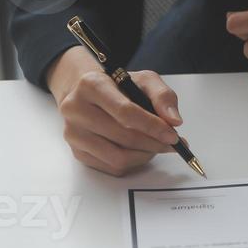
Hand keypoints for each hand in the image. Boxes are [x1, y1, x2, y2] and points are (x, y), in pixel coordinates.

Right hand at [46, 47, 182, 176]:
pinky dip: (133, 162)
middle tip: (172, 143)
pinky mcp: (77, 152)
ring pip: (118, 157)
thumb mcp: (143, 80)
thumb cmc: (117, 88)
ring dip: (145, 155)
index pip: (125, 112)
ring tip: (155, 146)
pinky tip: (139, 150)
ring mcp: (73, 133)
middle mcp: (76, 109)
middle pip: (124, 136)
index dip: (153, 126)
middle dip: (154, 143)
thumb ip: (162, 96)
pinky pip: (112, 167)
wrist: (88, 95)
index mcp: (91, 85)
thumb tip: (174, 120)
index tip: (173, 135)